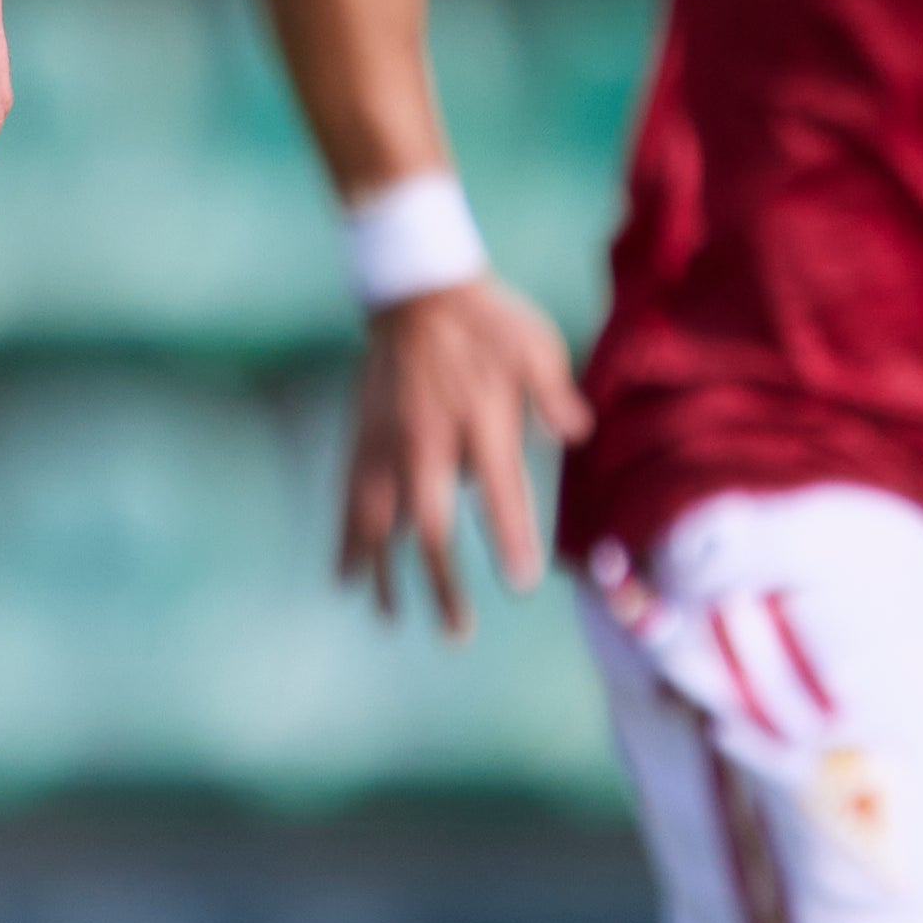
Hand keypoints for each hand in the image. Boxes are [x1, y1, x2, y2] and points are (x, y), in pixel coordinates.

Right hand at [336, 277, 588, 635]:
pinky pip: (350, 500)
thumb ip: (553, 393)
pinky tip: (344, 577)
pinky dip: (347, 541)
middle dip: (441, 582)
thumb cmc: (485, 321)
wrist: (413, 290)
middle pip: (431, 525)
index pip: (497, 490)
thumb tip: (578, 432)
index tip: (518, 582)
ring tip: (391, 619)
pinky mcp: (361, 441)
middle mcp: (427, 440)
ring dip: (385, 573)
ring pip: (380, 522)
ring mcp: (387, 444)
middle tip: (456, 631)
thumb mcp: (534, 345)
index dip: (509, 537)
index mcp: (478, 418)